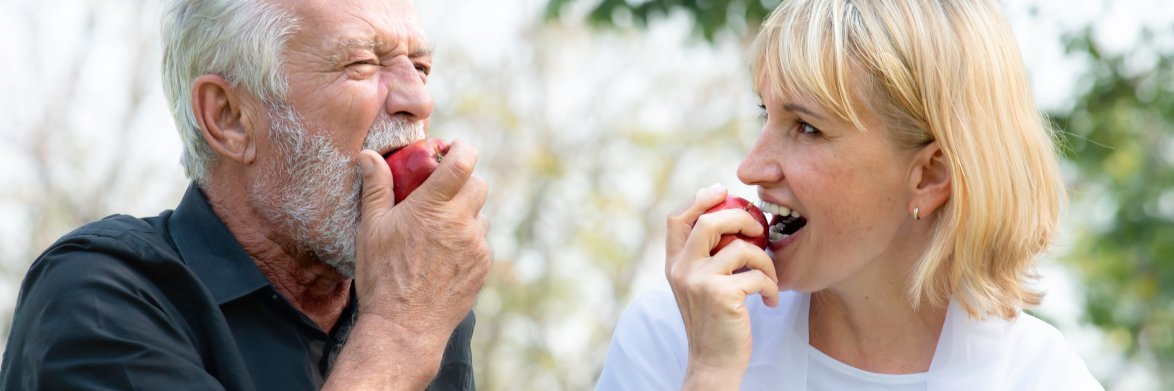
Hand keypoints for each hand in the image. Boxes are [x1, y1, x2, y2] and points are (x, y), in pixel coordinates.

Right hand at [353, 140, 490, 356]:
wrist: (404, 326)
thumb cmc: (382, 276)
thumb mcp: (371, 228)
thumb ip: (375, 187)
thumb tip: (368, 155)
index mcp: (433, 207)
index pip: (463, 162)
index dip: (462, 149)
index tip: (451, 150)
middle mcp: (461, 222)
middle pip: (479, 185)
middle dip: (463, 182)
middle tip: (442, 191)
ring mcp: (476, 246)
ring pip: (481, 216)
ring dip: (466, 214)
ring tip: (438, 229)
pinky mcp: (483, 267)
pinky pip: (481, 243)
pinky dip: (468, 241)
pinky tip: (444, 255)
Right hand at [665, 184, 778, 389]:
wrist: (713, 362)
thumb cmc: (713, 322)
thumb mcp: (697, 286)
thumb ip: (703, 257)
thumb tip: (725, 218)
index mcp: (673, 264)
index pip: (677, 218)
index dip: (700, 199)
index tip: (723, 192)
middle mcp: (681, 269)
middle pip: (710, 221)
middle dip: (742, 219)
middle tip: (759, 229)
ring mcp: (700, 281)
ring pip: (742, 248)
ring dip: (765, 262)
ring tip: (770, 278)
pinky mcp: (722, 295)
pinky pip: (757, 275)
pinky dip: (771, 287)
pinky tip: (770, 301)